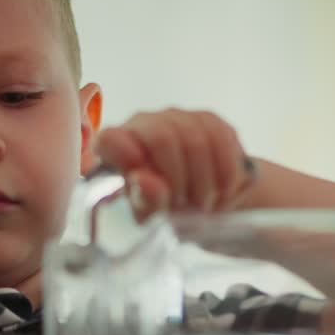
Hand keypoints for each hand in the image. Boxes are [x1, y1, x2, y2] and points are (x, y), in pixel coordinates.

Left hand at [94, 109, 253, 220]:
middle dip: (178, 178)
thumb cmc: (166, 208)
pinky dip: (224, 174)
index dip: (125, 155)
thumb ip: (146, 200)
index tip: (142, 180)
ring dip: (203, 181)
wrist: (205, 203)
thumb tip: (142, 180)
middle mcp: (143, 123)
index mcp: (117, 147)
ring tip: (201, 203)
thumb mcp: (152, 216)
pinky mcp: (210, 121)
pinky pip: (221, 141)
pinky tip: (220, 190)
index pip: (110, 139)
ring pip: (196, 140)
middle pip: (162, 137)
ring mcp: (178, 118)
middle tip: (182, 204)